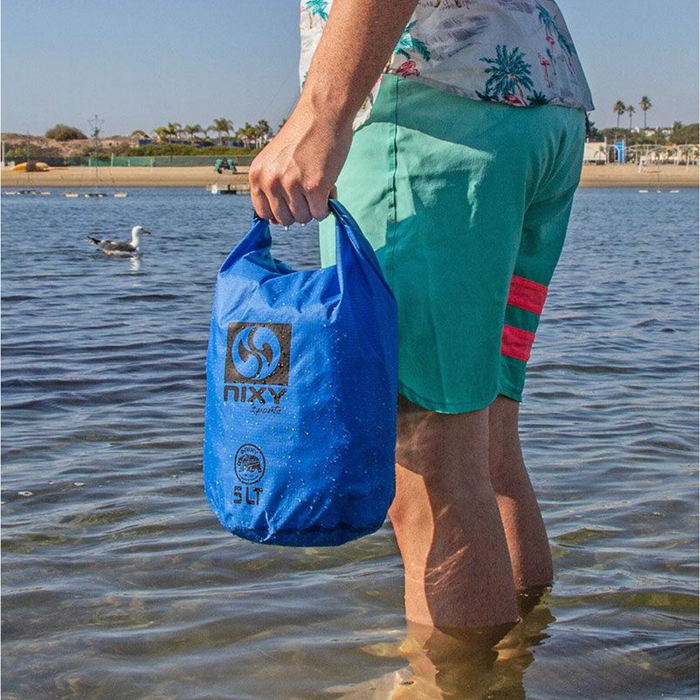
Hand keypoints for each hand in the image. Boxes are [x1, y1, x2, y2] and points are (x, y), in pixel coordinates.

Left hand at [248, 100, 352, 225]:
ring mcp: (291, 184)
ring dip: (315, 206)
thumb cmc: (302, 137)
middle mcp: (270, 181)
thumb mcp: (276, 162)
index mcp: (257, 175)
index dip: (281, 209)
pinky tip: (327, 185)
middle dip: (299, 209)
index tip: (291, 198)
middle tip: (308, 188)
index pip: (264, 213)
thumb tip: (278, 223)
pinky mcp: (314, 187)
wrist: (323, 113)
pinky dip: (327, 204)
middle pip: (285, 220)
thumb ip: (273, 189)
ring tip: (318, 182)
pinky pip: (321, 213)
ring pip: (304, 218)